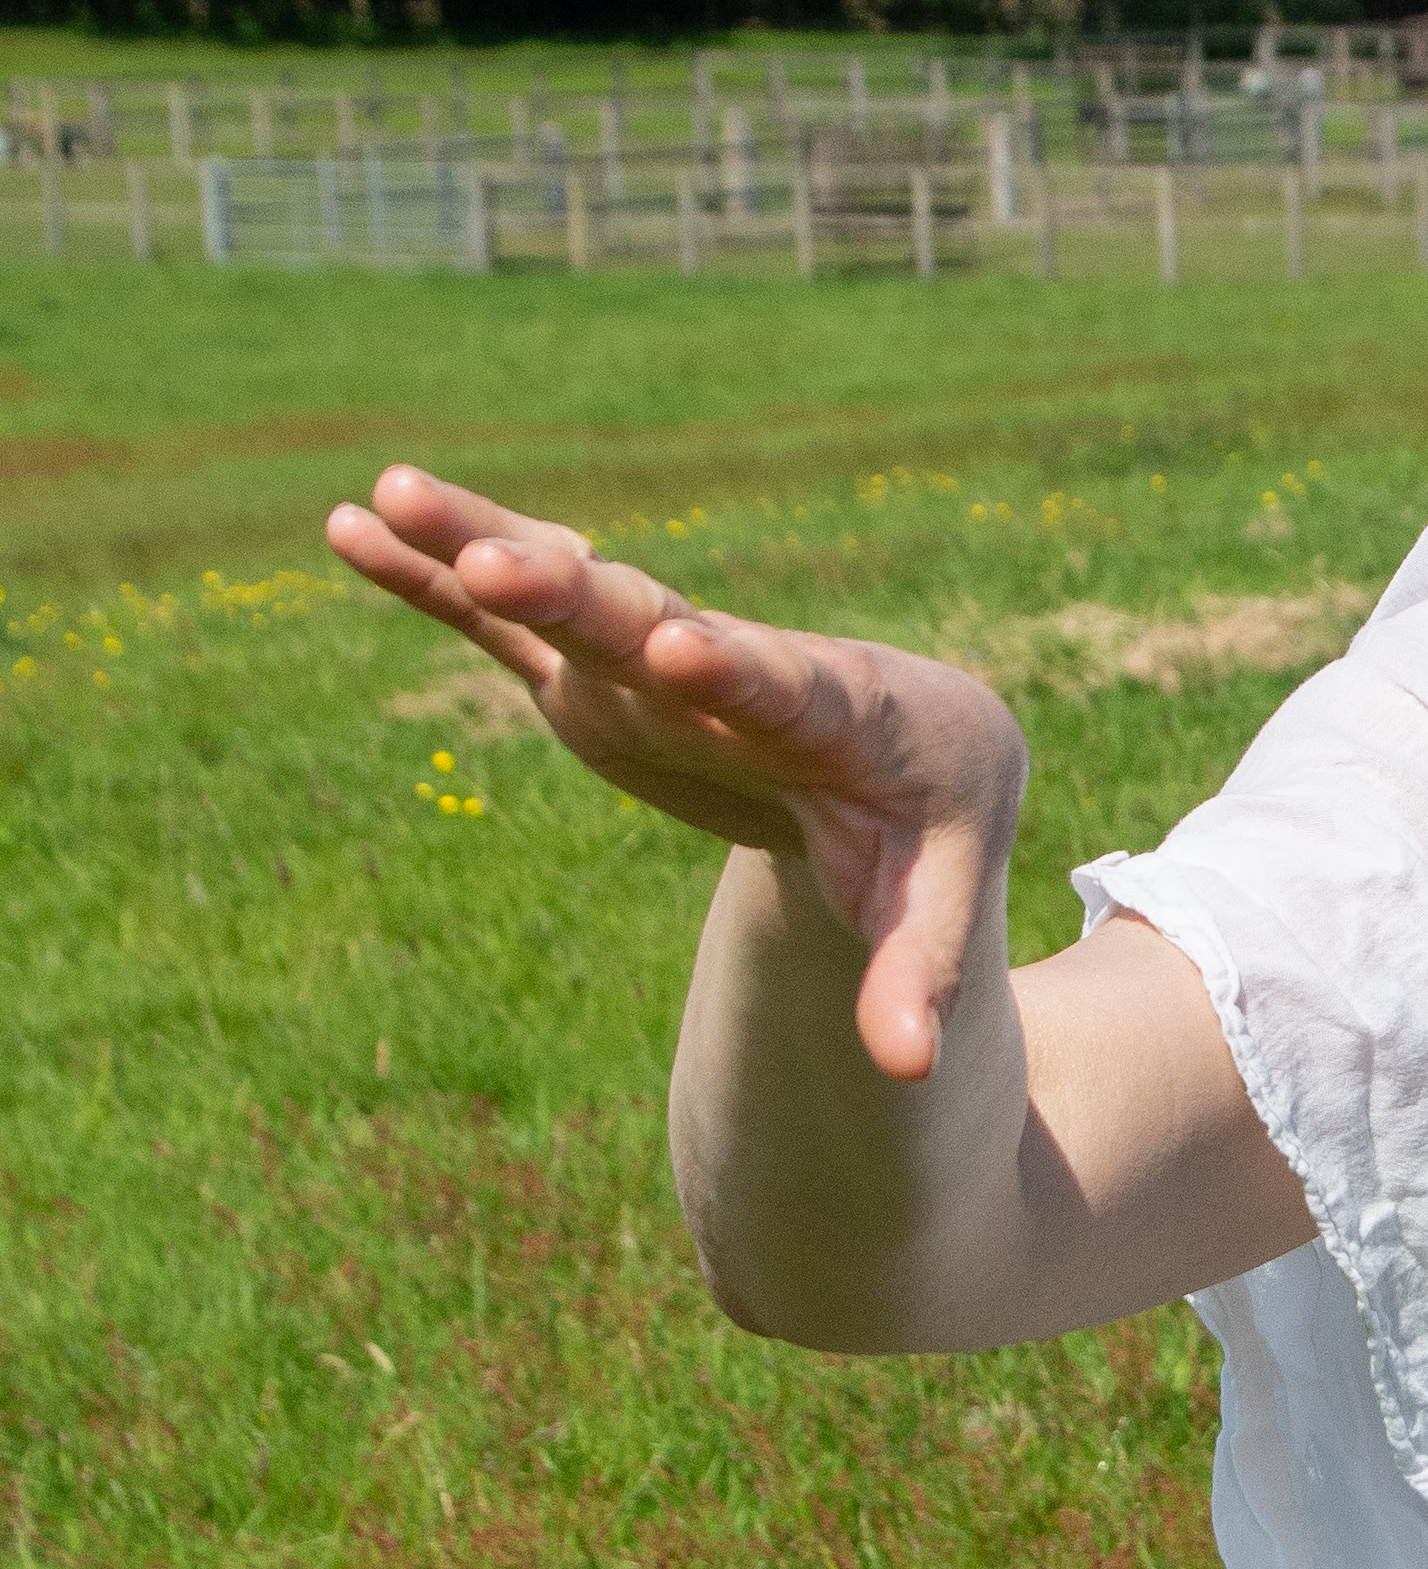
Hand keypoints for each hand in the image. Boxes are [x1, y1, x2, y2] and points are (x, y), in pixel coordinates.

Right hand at [325, 465, 1025, 1082]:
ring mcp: (654, 660)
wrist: (914, 741)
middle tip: (504, 560)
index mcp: (828, 709)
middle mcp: (729, 663)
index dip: (729, 669)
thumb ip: (915, 975)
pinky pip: (510, 624)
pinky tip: (353, 528)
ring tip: (388, 492)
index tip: (680, 649)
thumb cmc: (928, 825)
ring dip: (481, 542)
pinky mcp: (601, 677)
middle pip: (647, 620)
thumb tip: (906, 1075)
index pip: (775, 684)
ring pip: (563, 594)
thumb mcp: (933, 900)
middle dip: (576, 593)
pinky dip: (438, 578)